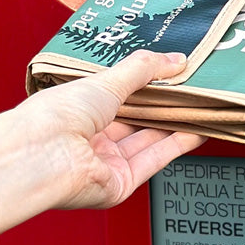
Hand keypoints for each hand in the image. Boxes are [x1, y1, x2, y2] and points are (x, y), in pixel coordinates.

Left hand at [0, 50, 203, 234]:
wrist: (41, 155)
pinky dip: (176, 145)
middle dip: (166, 105)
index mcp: (78, 111)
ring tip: (204, 108)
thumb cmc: (55, 116)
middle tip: (195, 90)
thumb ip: (144, 69)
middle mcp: (91, 138)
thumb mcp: (106, 80)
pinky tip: (197, 130)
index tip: (174, 73)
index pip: (119, 97)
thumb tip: (176, 59)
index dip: (147, 86)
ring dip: (176, 125)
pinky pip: (153, 161)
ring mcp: (104, 163)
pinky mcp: (119, 184)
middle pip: (137, 120)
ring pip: (149, 140)